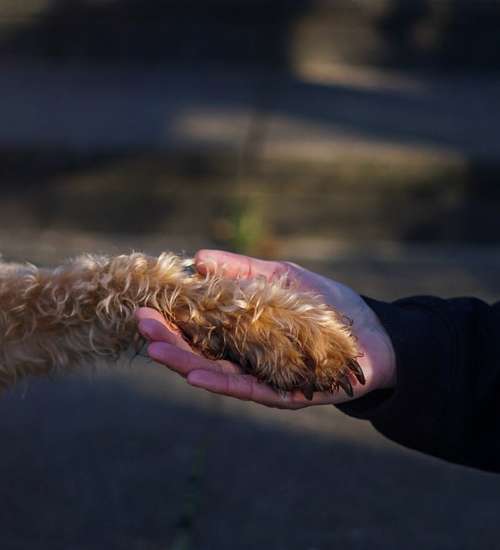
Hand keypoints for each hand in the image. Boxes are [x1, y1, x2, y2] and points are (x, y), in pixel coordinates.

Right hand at [135, 250, 395, 409]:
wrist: (376, 336)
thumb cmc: (331, 307)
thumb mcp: (284, 279)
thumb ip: (245, 271)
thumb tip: (199, 257)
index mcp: (245, 332)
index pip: (202, 326)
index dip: (176, 316)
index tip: (148, 302)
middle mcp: (248, 358)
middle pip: (201, 350)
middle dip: (170, 338)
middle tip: (141, 322)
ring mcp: (264, 378)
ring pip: (217, 372)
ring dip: (184, 361)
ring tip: (154, 346)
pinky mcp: (284, 394)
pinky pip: (248, 389)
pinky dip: (220, 382)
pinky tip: (194, 373)